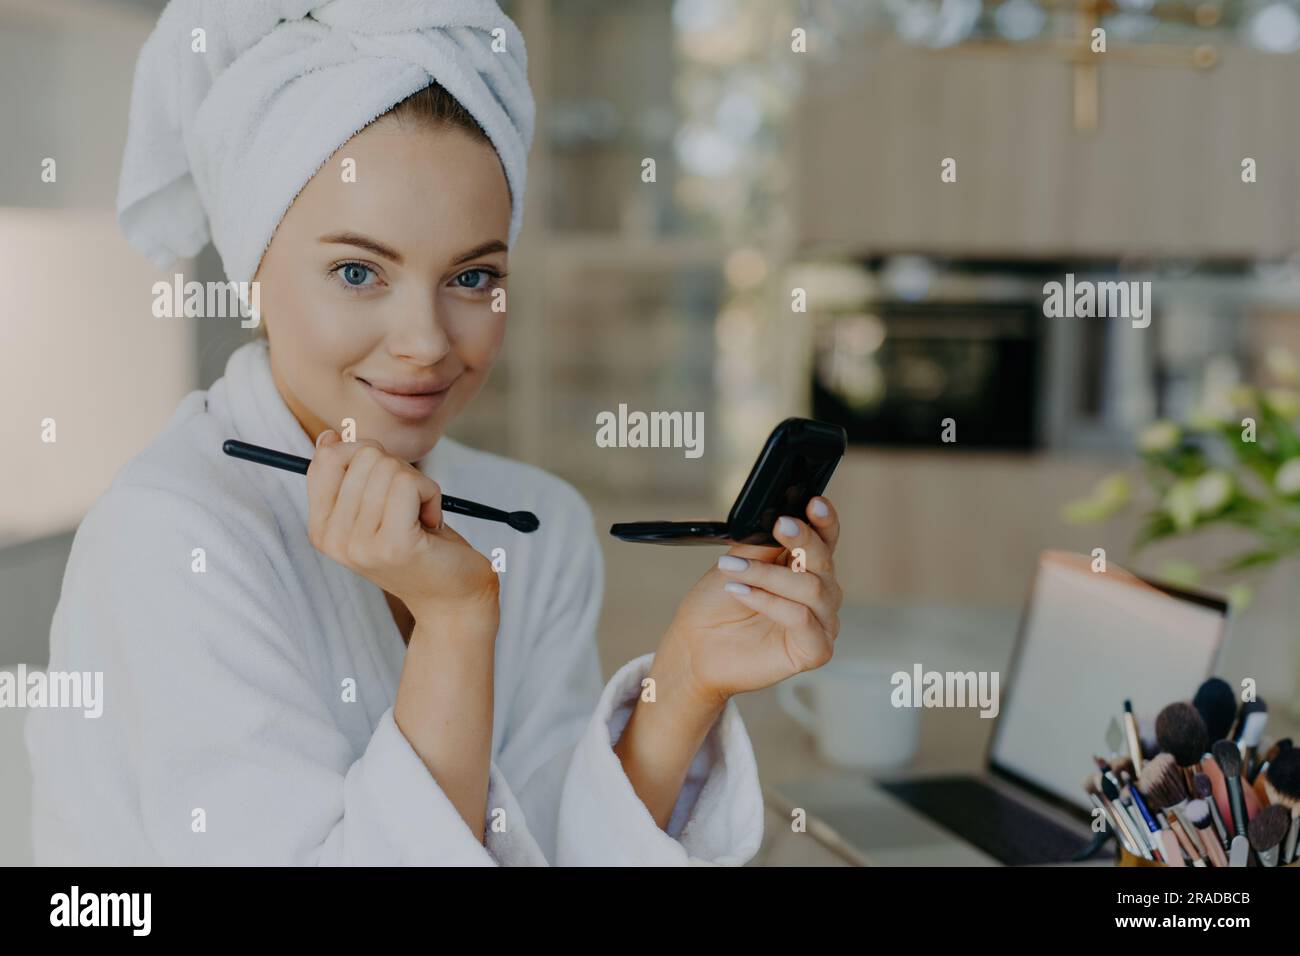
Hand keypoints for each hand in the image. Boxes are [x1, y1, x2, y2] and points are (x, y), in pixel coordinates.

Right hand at [306, 430, 498, 619]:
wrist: (453, 598)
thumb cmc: (419, 547)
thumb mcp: (375, 510)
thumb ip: (349, 477)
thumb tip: (329, 437)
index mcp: (322, 530)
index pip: (328, 459)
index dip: (367, 455)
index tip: (387, 484)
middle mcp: (334, 540)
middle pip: (364, 456)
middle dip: (399, 470)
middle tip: (410, 508)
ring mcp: (361, 545)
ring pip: (389, 467)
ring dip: (419, 485)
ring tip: (421, 519)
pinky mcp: (394, 545)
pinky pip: (409, 483)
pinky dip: (431, 493)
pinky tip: (432, 522)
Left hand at [658, 497, 841, 708]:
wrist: (696, 646)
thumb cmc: (718, 605)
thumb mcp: (737, 563)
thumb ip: (764, 544)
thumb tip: (782, 518)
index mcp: (805, 566)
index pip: (826, 538)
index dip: (824, 520)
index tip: (813, 503)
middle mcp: (820, 593)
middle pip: (823, 560)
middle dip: (801, 539)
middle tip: (780, 525)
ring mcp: (821, 622)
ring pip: (811, 588)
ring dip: (769, 575)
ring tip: (733, 570)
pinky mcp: (815, 650)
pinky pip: (801, 619)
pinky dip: (770, 602)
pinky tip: (742, 593)